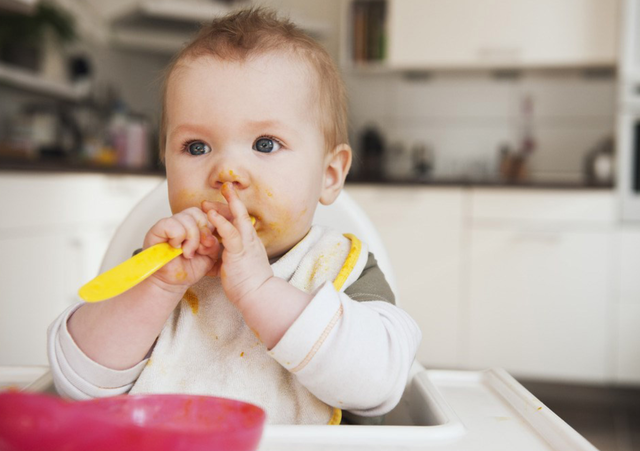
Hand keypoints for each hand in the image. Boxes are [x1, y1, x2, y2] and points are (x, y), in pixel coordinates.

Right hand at [143, 207, 220, 294]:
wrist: (173, 283)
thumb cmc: (190, 268)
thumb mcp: (210, 256)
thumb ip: (214, 243)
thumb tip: (210, 236)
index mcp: (194, 224)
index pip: (205, 213)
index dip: (209, 228)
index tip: (208, 244)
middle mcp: (180, 221)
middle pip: (196, 213)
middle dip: (201, 233)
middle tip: (197, 249)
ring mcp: (167, 224)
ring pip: (185, 218)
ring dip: (190, 238)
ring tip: (187, 252)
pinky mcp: (156, 230)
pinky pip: (171, 224)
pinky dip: (177, 237)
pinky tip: (176, 248)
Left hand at [202, 182, 273, 310]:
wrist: (259, 296)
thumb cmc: (250, 285)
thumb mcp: (239, 266)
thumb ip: (231, 257)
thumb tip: (221, 256)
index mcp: (250, 243)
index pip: (241, 221)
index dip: (231, 210)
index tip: (221, 204)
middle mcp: (250, 239)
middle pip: (241, 214)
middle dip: (230, 200)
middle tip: (221, 189)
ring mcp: (246, 244)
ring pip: (238, 218)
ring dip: (225, 204)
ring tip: (210, 198)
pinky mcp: (239, 251)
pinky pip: (230, 233)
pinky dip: (220, 221)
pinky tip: (211, 214)